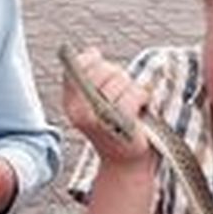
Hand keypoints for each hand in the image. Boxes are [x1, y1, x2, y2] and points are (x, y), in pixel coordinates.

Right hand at [62, 47, 152, 168]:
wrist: (125, 161)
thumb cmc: (115, 125)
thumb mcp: (97, 99)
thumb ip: (92, 76)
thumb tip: (92, 51)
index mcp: (70, 103)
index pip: (76, 67)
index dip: (92, 61)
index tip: (103, 70)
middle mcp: (79, 111)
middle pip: (102, 70)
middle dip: (118, 76)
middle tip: (122, 93)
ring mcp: (99, 119)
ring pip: (120, 82)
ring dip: (133, 89)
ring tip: (132, 104)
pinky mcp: (119, 125)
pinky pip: (133, 95)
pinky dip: (142, 97)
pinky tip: (141, 108)